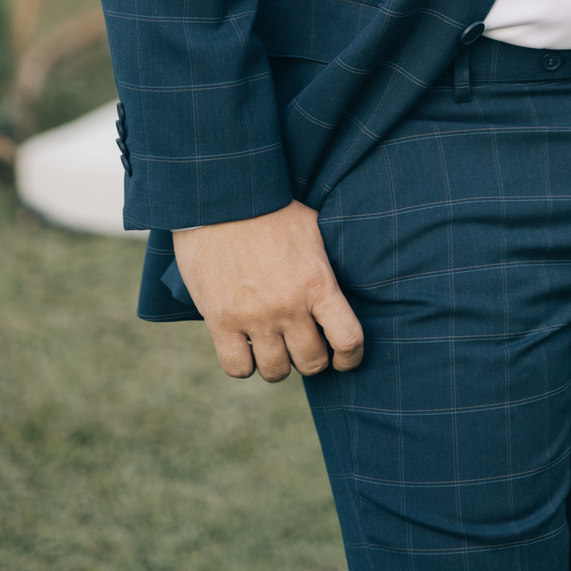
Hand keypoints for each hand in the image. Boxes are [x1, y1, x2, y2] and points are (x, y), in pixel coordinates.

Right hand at [173, 198, 363, 382]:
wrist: (222, 199)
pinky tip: (246, 346)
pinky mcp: (220, 321)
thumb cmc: (273, 209)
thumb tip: (342, 290)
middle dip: (313, 358)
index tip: (344, 358)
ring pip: (276, 371)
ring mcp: (253, 316)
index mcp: (317, 282)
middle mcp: (288, 305)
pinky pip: (237, 368)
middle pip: (312, 362)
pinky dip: (244, 363)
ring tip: (275, 346)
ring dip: (279, 363)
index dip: (350, 357)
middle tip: (305, 345)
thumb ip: (326, 266)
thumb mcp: (314, 229)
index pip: (348, 339)